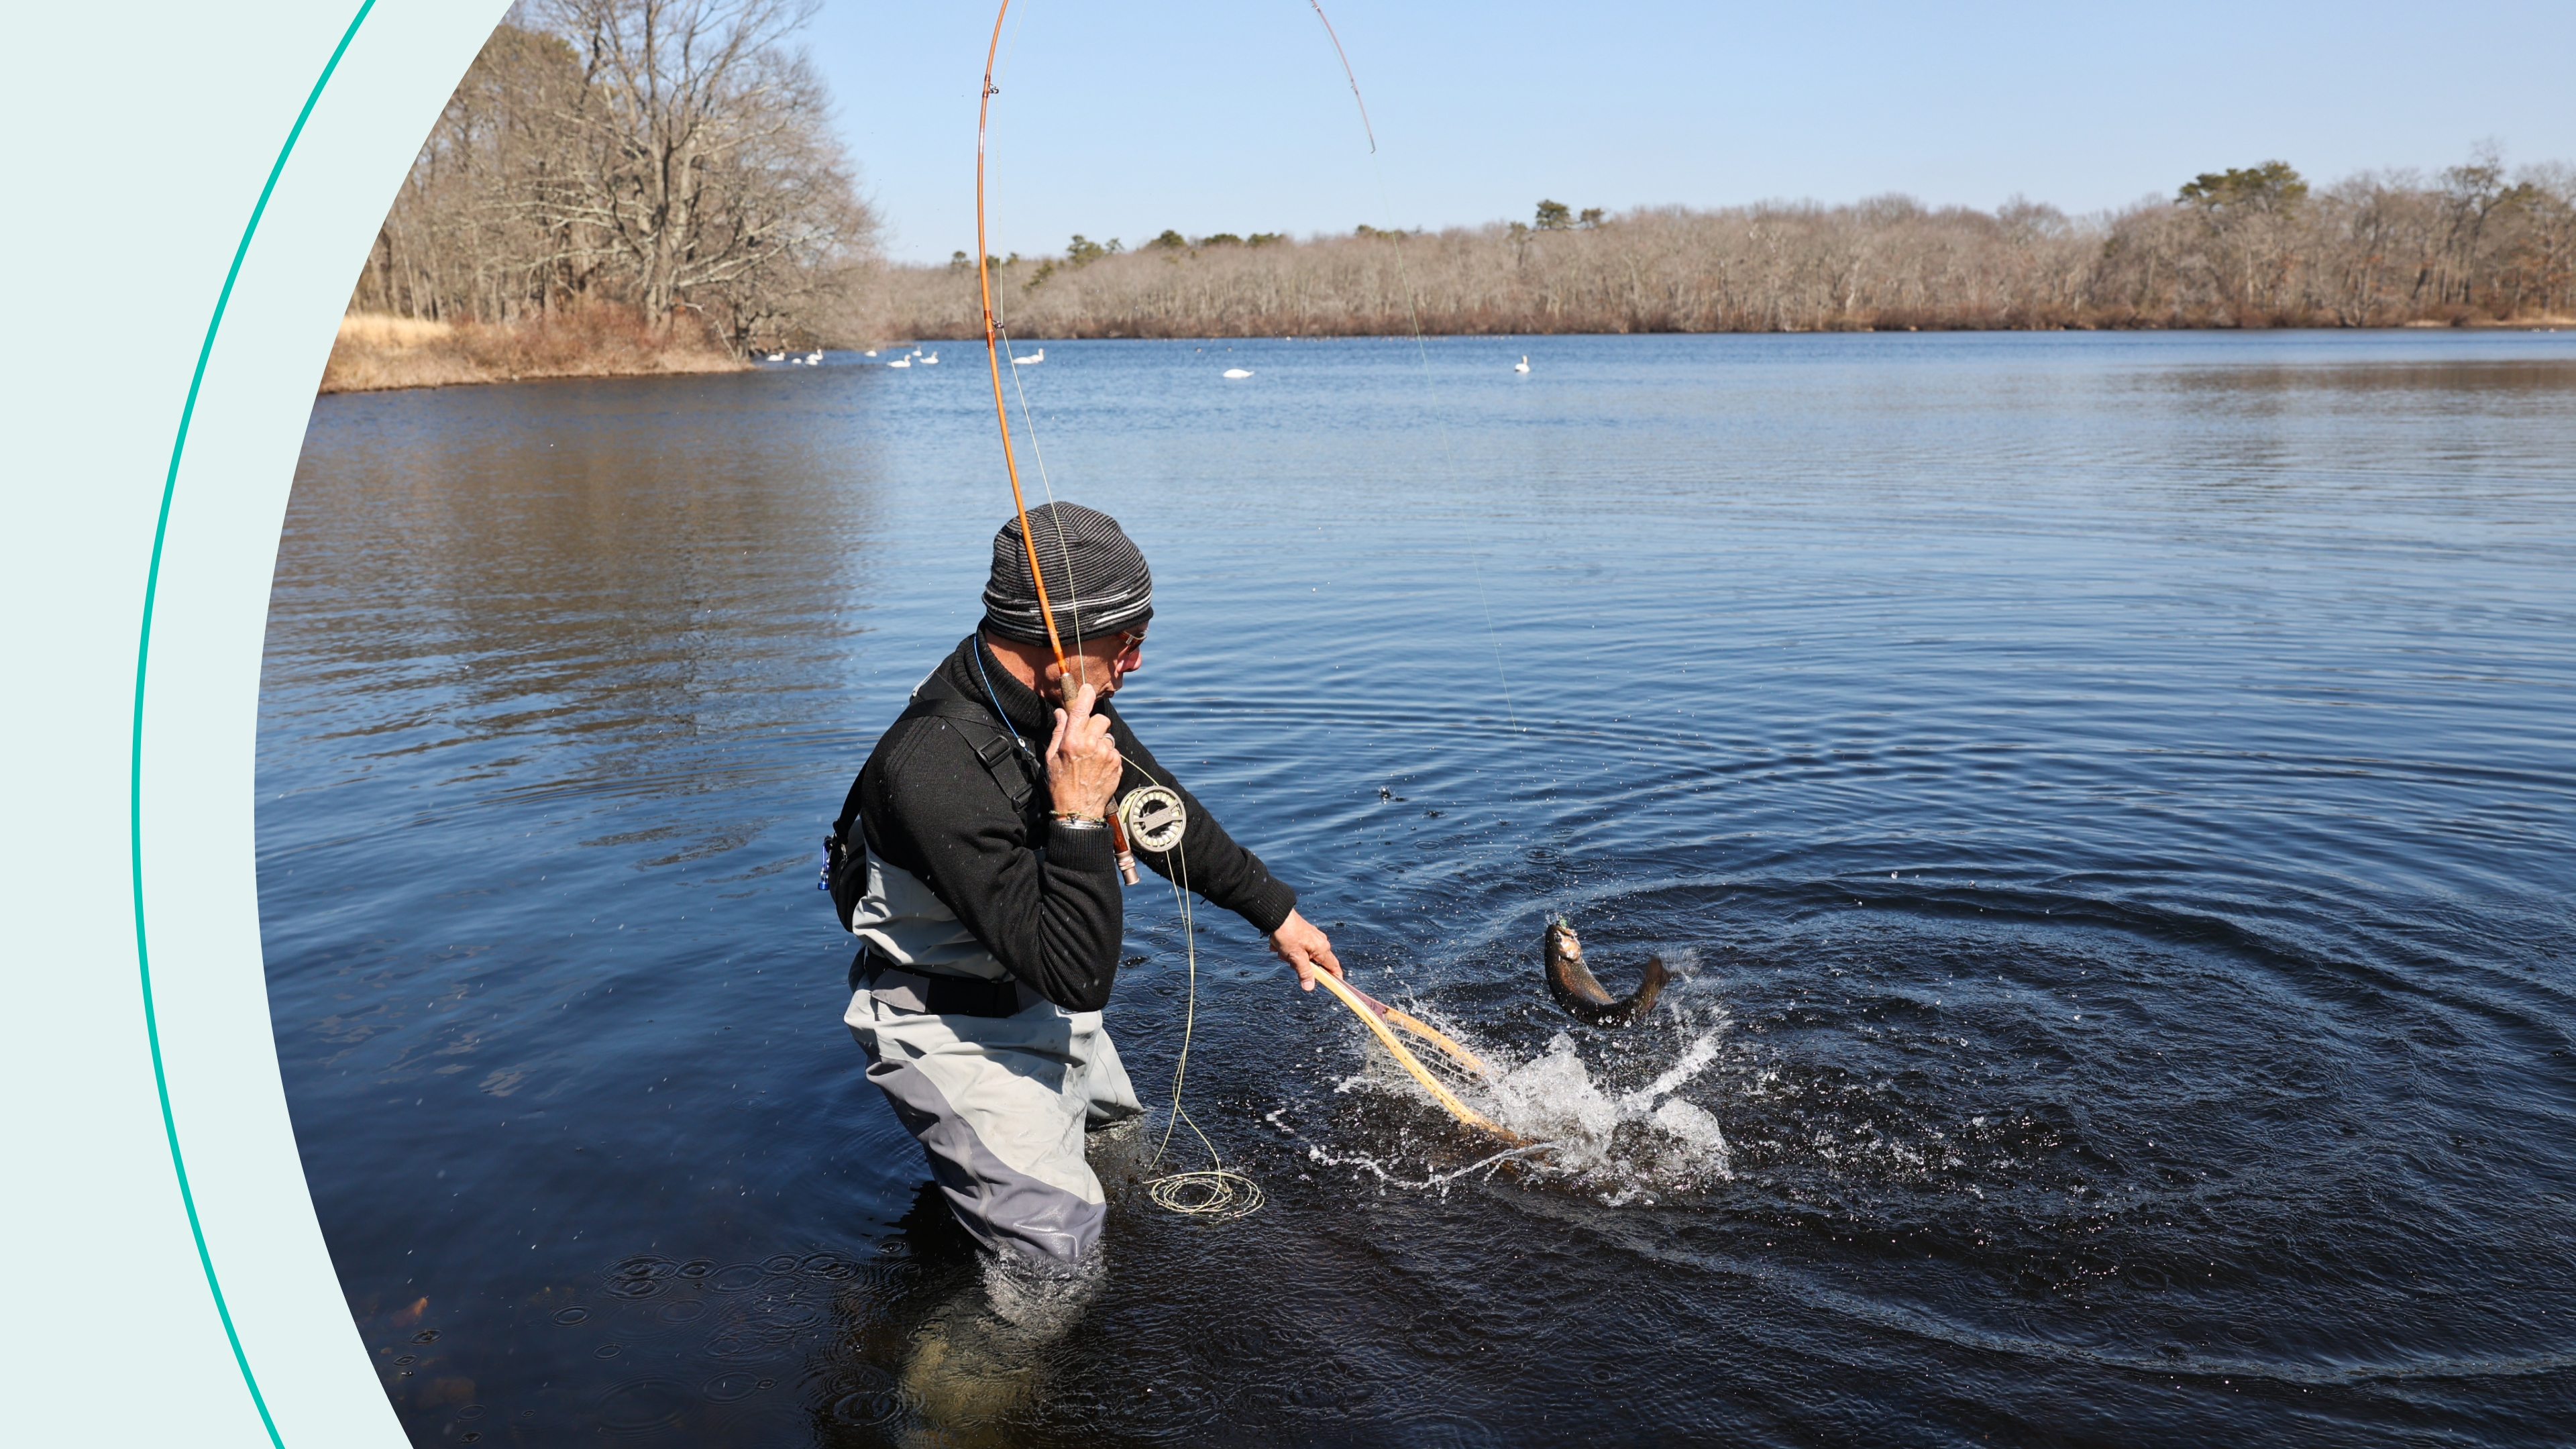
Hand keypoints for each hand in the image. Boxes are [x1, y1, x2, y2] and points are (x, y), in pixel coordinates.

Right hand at [1046, 680, 1122, 820]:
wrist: (1078, 810)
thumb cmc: (1060, 785)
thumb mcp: (1051, 758)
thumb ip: (1058, 732)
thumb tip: (1061, 713)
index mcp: (1073, 741)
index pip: (1081, 709)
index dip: (1085, 695)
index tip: (1087, 688)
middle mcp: (1091, 745)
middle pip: (1101, 719)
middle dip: (1094, 724)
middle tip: (1086, 737)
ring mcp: (1106, 754)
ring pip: (1108, 736)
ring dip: (1101, 742)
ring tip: (1091, 758)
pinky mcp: (1117, 764)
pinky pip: (1113, 751)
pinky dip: (1107, 756)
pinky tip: (1097, 767)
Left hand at [1267, 909, 1342, 990]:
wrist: (1277, 915)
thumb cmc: (1288, 934)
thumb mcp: (1296, 957)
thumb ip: (1304, 972)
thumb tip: (1309, 987)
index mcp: (1322, 948)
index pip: (1333, 966)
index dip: (1334, 977)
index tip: (1334, 985)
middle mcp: (1320, 942)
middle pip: (1314, 963)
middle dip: (1300, 965)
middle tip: (1289, 960)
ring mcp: (1312, 937)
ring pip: (1303, 956)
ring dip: (1290, 956)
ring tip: (1281, 950)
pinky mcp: (1303, 934)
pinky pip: (1297, 947)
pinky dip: (1287, 948)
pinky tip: (1278, 944)